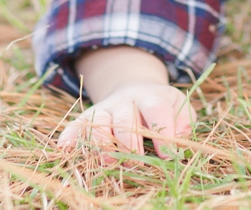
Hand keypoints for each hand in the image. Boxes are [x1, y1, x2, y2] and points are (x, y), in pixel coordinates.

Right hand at [57, 46, 193, 158]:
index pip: (157, 109)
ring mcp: (105, 109)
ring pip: (100, 121)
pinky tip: (66, 149)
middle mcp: (126, 102)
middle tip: (136, 158)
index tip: (167, 153)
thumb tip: (181, 137)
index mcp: (151, 97)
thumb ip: (184, 120)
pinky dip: (70, 136)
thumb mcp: (178, 106)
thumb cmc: (161, 106)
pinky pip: (76, 125)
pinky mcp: (88, 119)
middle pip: (125, 117)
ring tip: (109, 160)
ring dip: (102, 141)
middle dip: (129, 139)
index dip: (162, 130)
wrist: (134, 90)